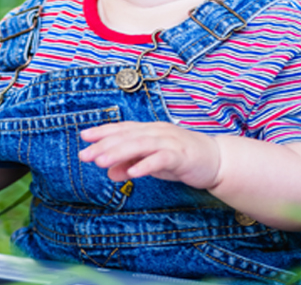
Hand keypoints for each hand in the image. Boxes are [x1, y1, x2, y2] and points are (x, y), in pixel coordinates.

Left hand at [78, 121, 221, 189]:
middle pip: (127, 136)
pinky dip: (146, 164)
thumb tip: (110, 172)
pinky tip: (132, 172)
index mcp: (150, 130)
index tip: (83, 136)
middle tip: (85, 155)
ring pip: (140, 144)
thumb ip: (131, 164)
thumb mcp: (152, 164)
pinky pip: (161, 159)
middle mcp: (157, 132)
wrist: (217, 161)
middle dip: (104, 145)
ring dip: (119, 153)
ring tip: (101, 162)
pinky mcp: (182, 155)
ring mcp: (170, 142)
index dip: (103, 131)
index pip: (122, 128)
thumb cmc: (182, 159)